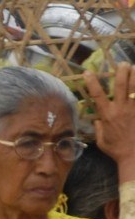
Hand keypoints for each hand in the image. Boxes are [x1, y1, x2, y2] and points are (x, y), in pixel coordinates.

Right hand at [85, 62, 134, 176]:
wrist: (134, 155)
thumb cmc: (116, 149)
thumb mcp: (101, 140)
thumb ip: (99, 127)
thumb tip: (98, 119)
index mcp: (107, 115)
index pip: (97, 95)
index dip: (92, 82)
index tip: (88, 72)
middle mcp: (121, 109)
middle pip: (121, 86)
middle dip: (121, 72)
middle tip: (123, 63)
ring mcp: (134, 110)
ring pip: (134, 88)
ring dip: (134, 76)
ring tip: (134, 67)